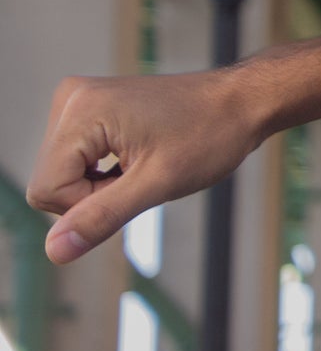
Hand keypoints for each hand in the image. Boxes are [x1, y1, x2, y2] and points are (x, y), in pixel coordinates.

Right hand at [26, 68, 265, 265]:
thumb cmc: (210, 135)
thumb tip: (54, 252)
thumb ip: (101, 217)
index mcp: (81, 110)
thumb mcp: (157, 183)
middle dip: (95, 194)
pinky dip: (106, 171)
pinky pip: (78, 160)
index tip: (137, 184)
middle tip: (145, 173)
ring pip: (63, 175)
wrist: (243, 101)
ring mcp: (82, 101)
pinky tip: (139, 158)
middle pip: (51, 182)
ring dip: (101, 184)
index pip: (47, 191)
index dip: (90, 205)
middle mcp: (72, 98)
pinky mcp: (94, 109)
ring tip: (146, 163)